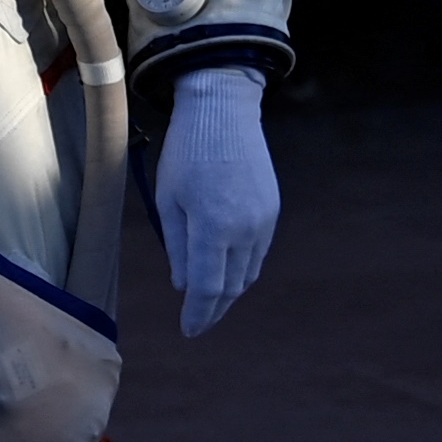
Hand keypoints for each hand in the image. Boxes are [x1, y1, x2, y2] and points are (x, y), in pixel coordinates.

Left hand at [152, 65, 278, 337]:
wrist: (223, 111)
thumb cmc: (186, 153)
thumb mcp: (168, 200)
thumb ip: (176, 247)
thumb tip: (186, 286)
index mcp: (211, 228)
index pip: (207, 289)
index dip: (198, 315)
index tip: (189, 331)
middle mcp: (243, 230)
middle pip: (231, 287)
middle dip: (214, 309)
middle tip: (198, 322)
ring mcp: (263, 221)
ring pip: (248, 273)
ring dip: (230, 291)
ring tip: (212, 302)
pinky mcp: (272, 210)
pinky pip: (258, 252)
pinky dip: (242, 268)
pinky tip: (228, 269)